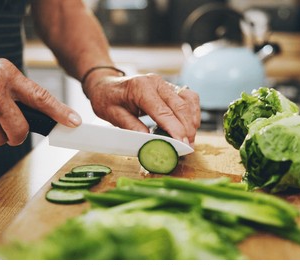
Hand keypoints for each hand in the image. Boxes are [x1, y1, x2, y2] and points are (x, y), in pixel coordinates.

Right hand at [0, 58, 80, 145]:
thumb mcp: (0, 74)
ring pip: (0, 139)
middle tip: (8, 129)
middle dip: (16, 136)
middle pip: (20, 129)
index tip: (74, 123)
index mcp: (9, 76)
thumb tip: (47, 117)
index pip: (40, 97)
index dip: (59, 112)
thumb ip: (20, 93)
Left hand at [84, 73, 200, 145]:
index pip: (163, 111)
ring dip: (192, 120)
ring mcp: (164, 83)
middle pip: (180, 106)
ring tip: (190, 139)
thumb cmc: (107, 98)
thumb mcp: (113, 115)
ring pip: (188, 100)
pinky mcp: (169, 87)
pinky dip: (192, 112)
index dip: (175, 129)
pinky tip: (189, 125)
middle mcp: (156, 82)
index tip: (182, 144)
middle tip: (188, 147)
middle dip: (187, 128)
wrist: (106, 84)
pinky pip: (188, 97)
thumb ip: (131, 127)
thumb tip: (149, 141)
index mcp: (140, 88)